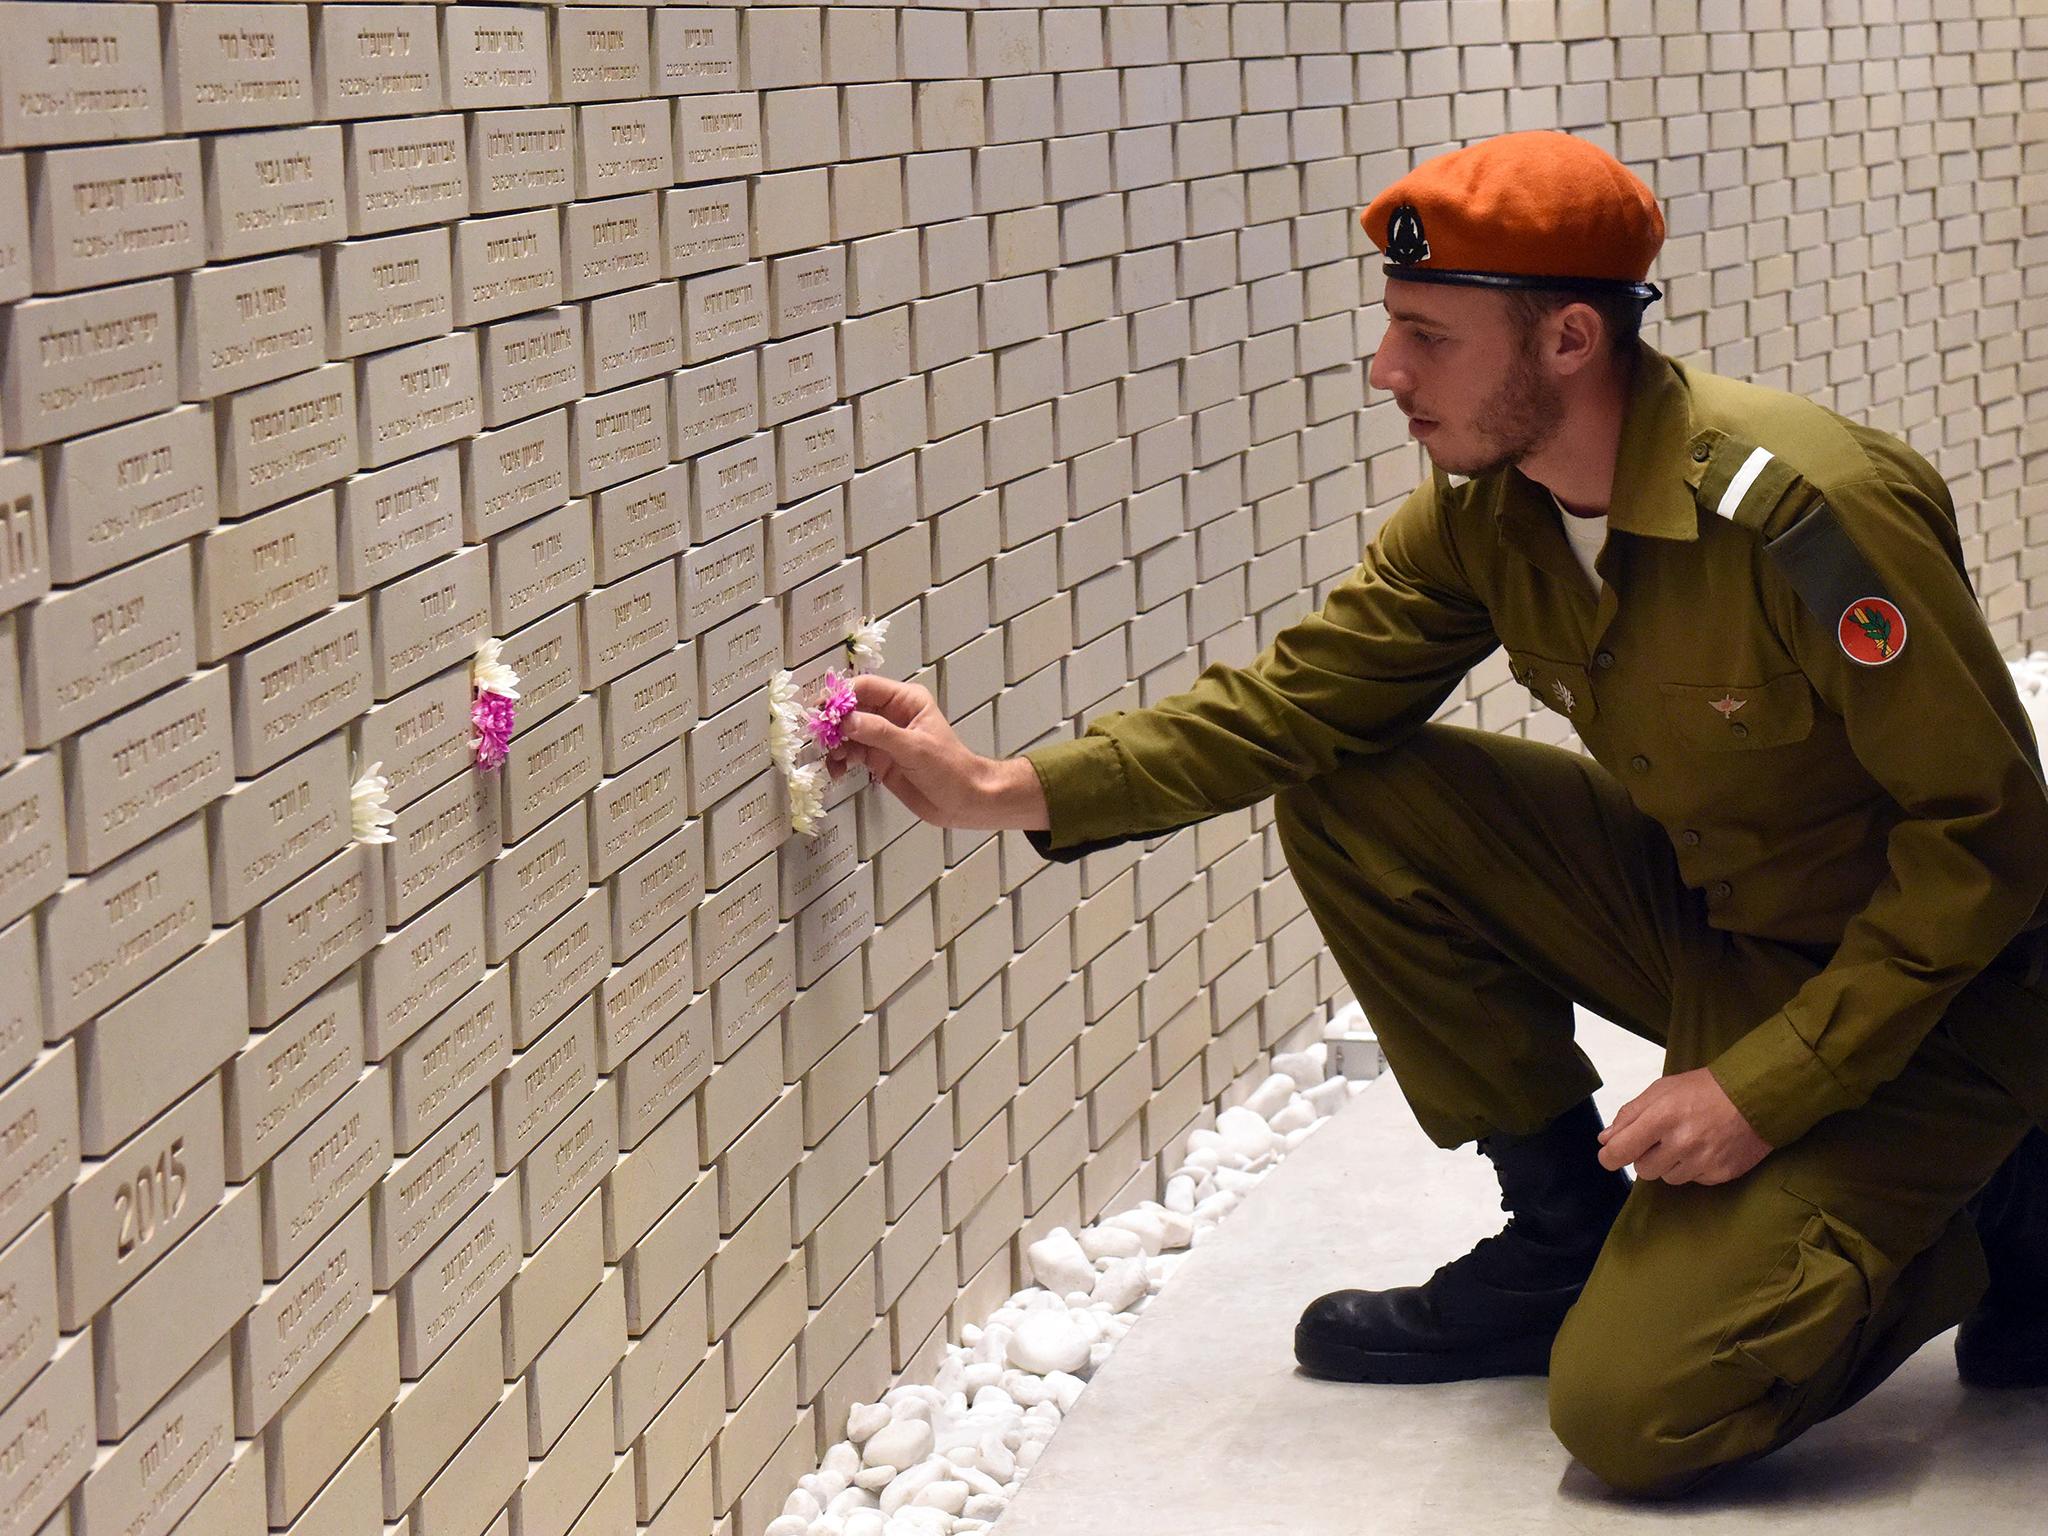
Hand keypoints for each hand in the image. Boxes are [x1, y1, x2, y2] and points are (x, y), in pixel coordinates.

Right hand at [825, 674, 1047, 829]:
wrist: (964, 802)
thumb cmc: (949, 769)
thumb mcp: (914, 747)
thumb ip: (878, 732)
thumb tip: (845, 720)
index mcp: (905, 700)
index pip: (866, 687)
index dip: (842, 696)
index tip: (823, 711)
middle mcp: (891, 715)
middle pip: (852, 709)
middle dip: (833, 721)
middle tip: (819, 737)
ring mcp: (883, 738)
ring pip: (848, 732)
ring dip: (834, 743)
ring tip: (831, 758)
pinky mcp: (879, 759)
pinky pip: (852, 753)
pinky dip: (840, 760)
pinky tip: (837, 770)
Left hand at [1596, 1067, 1771, 1184]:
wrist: (1755, 1096)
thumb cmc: (1703, 1090)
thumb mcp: (1662, 1090)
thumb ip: (1630, 1114)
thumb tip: (1605, 1139)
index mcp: (1661, 1117)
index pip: (1620, 1151)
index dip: (1610, 1157)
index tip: (1610, 1155)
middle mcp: (1681, 1143)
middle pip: (1643, 1170)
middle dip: (1646, 1156)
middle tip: (1663, 1138)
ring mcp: (1703, 1161)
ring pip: (1668, 1178)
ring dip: (1671, 1164)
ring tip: (1688, 1141)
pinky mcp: (1721, 1174)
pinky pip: (1693, 1180)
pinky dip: (1694, 1168)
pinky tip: (1706, 1148)